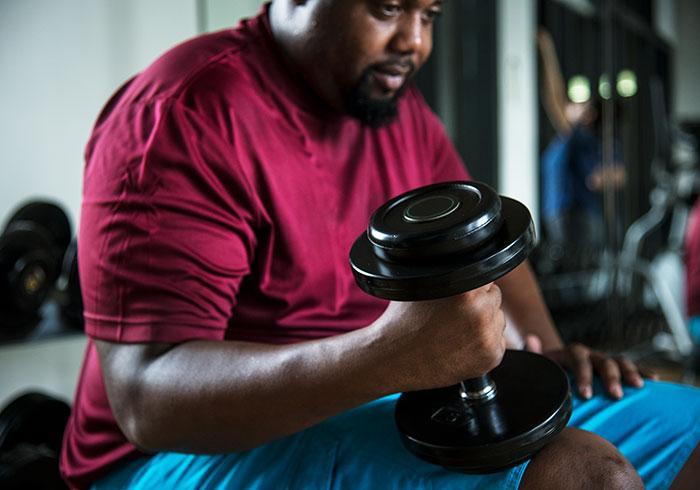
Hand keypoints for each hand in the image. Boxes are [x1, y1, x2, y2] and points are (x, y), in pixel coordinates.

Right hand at [378, 284, 505, 391]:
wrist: (394, 359)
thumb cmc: (403, 321)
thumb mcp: (420, 284)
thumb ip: (446, 272)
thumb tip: (459, 259)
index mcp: (466, 291)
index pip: (485, 275)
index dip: (471, 283)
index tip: (458, 295)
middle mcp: (481, 312)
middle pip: (494, 297)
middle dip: (479, 303)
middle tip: (453, 315)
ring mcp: (488, 336)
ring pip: (497, 320)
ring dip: (483, 324)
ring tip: (454, 332)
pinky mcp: (491, 357)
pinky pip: (496, 342)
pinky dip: (483, 345)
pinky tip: (459, 346)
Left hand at [524, 335, 657, 398]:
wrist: (558, 370)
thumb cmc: (548, 372)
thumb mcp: (539, 365)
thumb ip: (533, 354)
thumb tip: (530, 338)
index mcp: (570, 354)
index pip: (578, 358)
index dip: (583, 374)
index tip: (585, 395)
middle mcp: (590, 355)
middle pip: (602, 360)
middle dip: (609, 376)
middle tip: (614, 395)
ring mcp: (604, 361)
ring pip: (619, 362)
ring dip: (630, 372)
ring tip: (639, 387)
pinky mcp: (616, 369)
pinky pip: (632, 368)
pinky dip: (643, 372)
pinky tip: (655, 380)